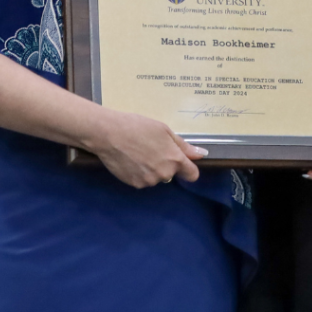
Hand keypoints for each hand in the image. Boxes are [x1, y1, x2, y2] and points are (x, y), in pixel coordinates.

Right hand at [90, 108, 207, 187]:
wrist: (109, 134)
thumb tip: (202, 154)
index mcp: (174, 159)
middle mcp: (164, 174)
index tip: (183, 162)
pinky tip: (131, 160)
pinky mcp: (134, 185)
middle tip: (152, 147)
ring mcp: (148, 181)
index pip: (192, 174)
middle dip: (166, 163)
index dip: (189, 168)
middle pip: (171, 173)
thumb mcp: (164, 130)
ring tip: (139, 152)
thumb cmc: (138, 126)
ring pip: (156, 177)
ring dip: (152, 168)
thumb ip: (183, 146)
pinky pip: (143, 180)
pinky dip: (140, 172)